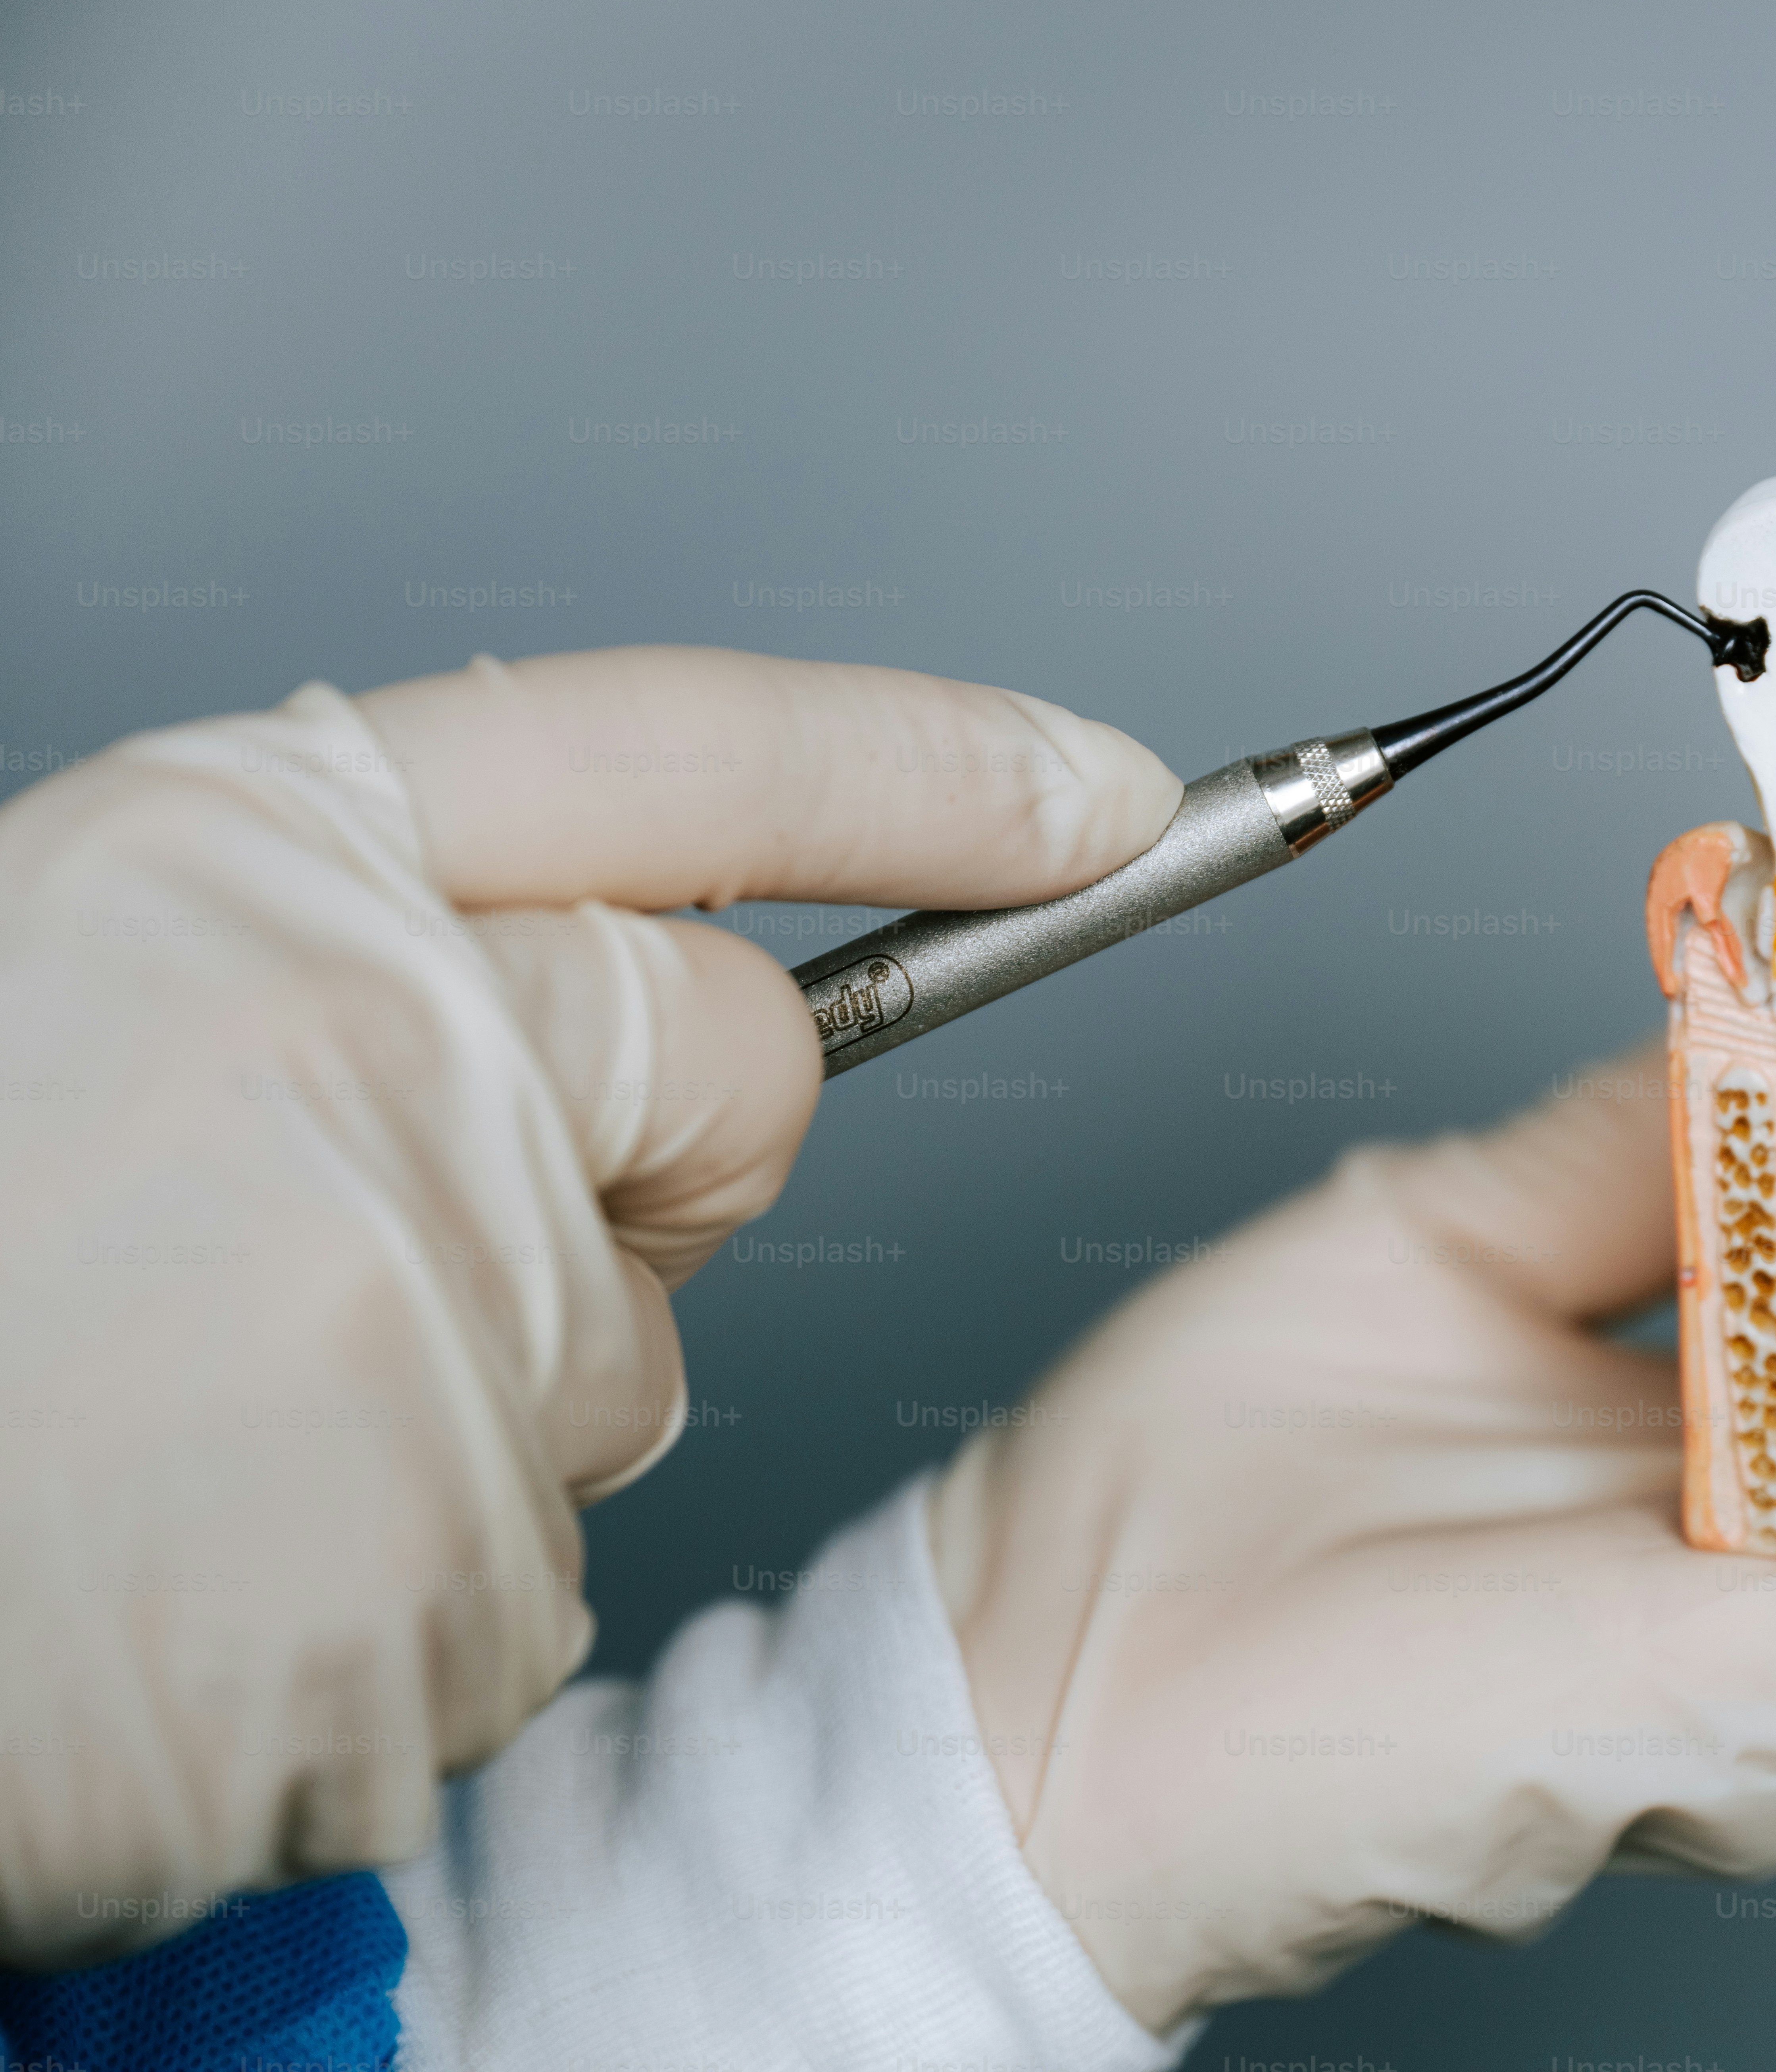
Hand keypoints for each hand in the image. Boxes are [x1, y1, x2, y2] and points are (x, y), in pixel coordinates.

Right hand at [0, 648, 1177, 1964]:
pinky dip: (387, 1594)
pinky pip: (528, 1559)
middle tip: (329, 1254)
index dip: (928, 763)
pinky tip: (194, 1585)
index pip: (691, 754)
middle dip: (634, 1170)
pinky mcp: (441, 1558)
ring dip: (465, 1404)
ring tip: (185, 1440)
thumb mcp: (76, 986)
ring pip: (620, 1350)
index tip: (1101, 788)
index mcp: (249, 865)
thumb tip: (561, 1002)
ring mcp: (422, 1306)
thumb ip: (341, 958)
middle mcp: (374, 1045)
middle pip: (737, 1079)